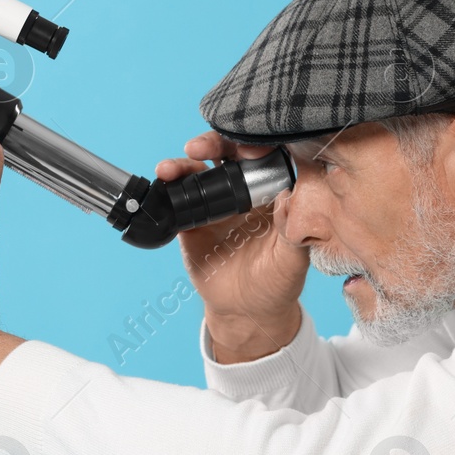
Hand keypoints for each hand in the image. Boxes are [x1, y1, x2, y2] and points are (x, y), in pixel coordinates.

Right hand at [154, 132, 307, 361]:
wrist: (245, 311)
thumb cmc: (277, 283)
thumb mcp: (292, 261)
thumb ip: (292, 230)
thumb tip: (290, 197)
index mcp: (273, 193)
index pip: (265, 155)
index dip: (255, 143)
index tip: (247, 146)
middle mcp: (244, 191)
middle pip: (228, 154)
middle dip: (213, 144)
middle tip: (200, 147)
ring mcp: (216, 203)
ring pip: (199, 171)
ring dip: (184, 163)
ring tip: (171, 168)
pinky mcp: (192, 219)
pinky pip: (178, 197)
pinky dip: (168, 186)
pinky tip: (162, 180)